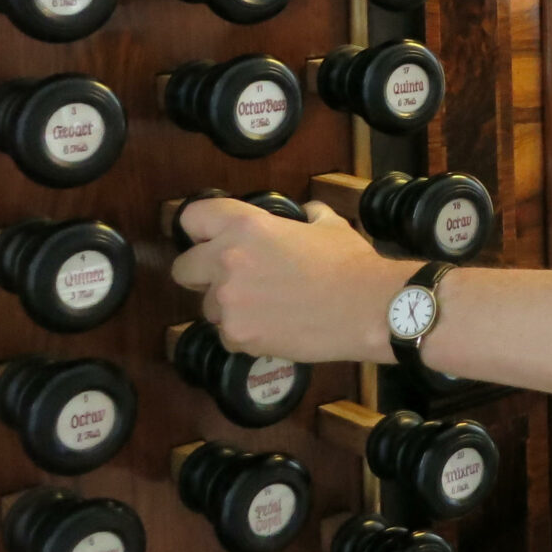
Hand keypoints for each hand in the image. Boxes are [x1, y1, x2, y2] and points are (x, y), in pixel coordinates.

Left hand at [171, 197, 405, 363]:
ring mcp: (229, 302)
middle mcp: (227, 261)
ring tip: (266, 308)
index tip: (209, 239)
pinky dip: (245, 333)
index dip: (200, 229)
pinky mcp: (238, 335)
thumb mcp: (328, 224)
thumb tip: (304, 215)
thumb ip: (306, 216)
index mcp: (246, 226)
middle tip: (233, 279)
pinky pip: (227, 335)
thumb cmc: (351, 263)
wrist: (368, 308)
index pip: (192, 218)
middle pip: (184, 269)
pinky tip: (274, 327)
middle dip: (203, 274)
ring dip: (228, 308)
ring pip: (207, 307)